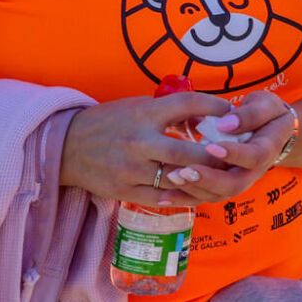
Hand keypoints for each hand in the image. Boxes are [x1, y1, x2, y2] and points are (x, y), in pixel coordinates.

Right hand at [57, 90, 232, 208]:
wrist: (68, 146)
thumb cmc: (110, 121)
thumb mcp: (139, 106)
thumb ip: (170, 111)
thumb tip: (209, 113)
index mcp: (144, 114)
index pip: (187, 104)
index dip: (214, 108)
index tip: (233, 113)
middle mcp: (139, 141)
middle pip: (186, 152)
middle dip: (214, 156)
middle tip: (234, 156)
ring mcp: (131, 169)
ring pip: (176, 178)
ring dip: (201, 178)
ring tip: (221, 175)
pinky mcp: (124, 191)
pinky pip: (160, 196)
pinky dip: (181, 194)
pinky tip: (197, 192)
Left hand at [162, 90, 296, 196]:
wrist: (271, 130)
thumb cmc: (267, 113)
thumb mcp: (266, 105)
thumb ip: (251, 113)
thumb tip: (226, 123)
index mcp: (266, 150)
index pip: (253, 157)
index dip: (233, 154)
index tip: (211, 146)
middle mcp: (252, 172)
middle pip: (233, 185)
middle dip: (208, 179)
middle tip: (185, 170)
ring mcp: (236, 181)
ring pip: (216, 195)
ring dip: (193, 189)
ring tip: (172, 177)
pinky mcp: (221, 186)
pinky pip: (203, 197)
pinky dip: (184, 198)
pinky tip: (163, 197)